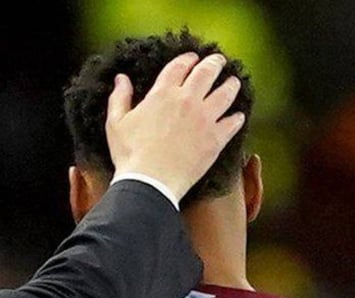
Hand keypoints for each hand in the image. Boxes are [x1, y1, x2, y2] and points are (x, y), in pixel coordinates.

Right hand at [105, 52, 245, 200]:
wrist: (150, 182)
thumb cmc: (130, 154)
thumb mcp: (116, 123)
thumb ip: (119, 98)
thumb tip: (121, 79)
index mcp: (163, 94)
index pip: (180, 66)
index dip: (188, 58)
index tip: (193, 57)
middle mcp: (187, 101)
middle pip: (207, 72)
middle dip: (215, 62)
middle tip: (219, 60)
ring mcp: (205, 119)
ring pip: (226, 93)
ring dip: (231, 85)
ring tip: (233, 82)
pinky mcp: (215, 139)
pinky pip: (233, 123)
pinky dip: (237, 118)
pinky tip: (238, 116)